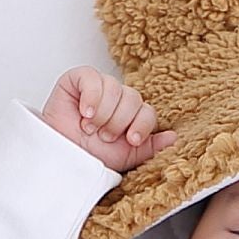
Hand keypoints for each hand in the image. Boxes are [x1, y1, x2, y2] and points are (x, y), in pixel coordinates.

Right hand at [39, 66, 176, 172]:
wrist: (65, 159)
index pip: (147, 111)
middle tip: (104, 136)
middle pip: (133, 98)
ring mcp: (99, 87)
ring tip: (90, 128)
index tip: (130, 139)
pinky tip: (85, 112)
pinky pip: (92, 78)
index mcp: (131, 115)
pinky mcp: (79, 79)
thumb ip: (151, 147)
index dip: (140, 125)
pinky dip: (91, 97)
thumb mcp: (127, 157)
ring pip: (114, 88)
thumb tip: (173, 137)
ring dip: (103, 113)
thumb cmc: (91, 157)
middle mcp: (117, 99)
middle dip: (118, 122)